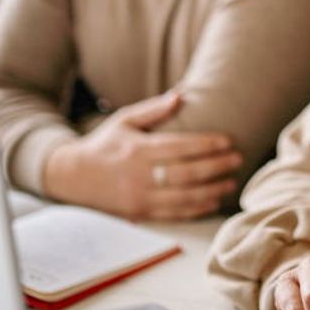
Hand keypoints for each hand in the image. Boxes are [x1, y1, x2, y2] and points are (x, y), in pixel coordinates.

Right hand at [43, 91, 242, 219]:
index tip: (228, 141)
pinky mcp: (140, 213)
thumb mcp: (123, 120)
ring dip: (212, 190)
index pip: (180, 147)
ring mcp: (140, 197)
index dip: (207, 145)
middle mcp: (139, 175)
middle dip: (216, 167)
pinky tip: (214, 202)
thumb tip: (180, 95)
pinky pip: (174, 214)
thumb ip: (153, 110)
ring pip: (184, 197)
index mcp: (138, 150)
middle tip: (238, 159)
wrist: (71, 177)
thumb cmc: (104, 144)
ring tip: (232, 182)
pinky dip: (197, 209)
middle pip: (186, 173)